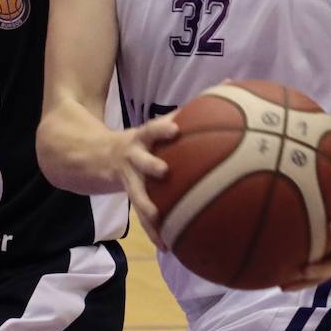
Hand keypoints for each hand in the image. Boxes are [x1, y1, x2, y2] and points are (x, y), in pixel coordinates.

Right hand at [113, 116, 178, 249]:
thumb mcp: (159, 124)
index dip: (162, 129)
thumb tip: (230, 83)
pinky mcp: (131, 197)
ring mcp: (131, 178)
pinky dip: (155, 232)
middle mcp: (135, 157)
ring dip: (146, 206)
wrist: (100, 156)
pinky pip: (143, 217)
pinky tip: (167, 246)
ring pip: (137, 194)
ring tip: (157, 219)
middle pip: (141, 160)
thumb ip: (189, 111)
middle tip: (164, 171)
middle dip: (151, 165)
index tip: (175, 129)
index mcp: (144, 137)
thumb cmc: (144, 138)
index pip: (152, 129)